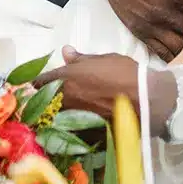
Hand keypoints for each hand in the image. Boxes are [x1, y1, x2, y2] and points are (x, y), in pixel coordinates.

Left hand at [33, 48, 175, 132]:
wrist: (144, 99)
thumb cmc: (124, 73)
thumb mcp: (103, 59)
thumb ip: (80, 58)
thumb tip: (65, 51)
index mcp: (65, 77)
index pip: (38, 82)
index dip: (37, 84)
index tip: (39, 86)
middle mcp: (63, 98)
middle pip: (42, 103)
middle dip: (42, 102)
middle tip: (48, 101)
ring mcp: (71, 118)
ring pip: (53, 119)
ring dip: (53, 117)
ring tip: (61, 115)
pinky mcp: (82, 132)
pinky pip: (69, 132)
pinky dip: (68, 130)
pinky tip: (75, 127)